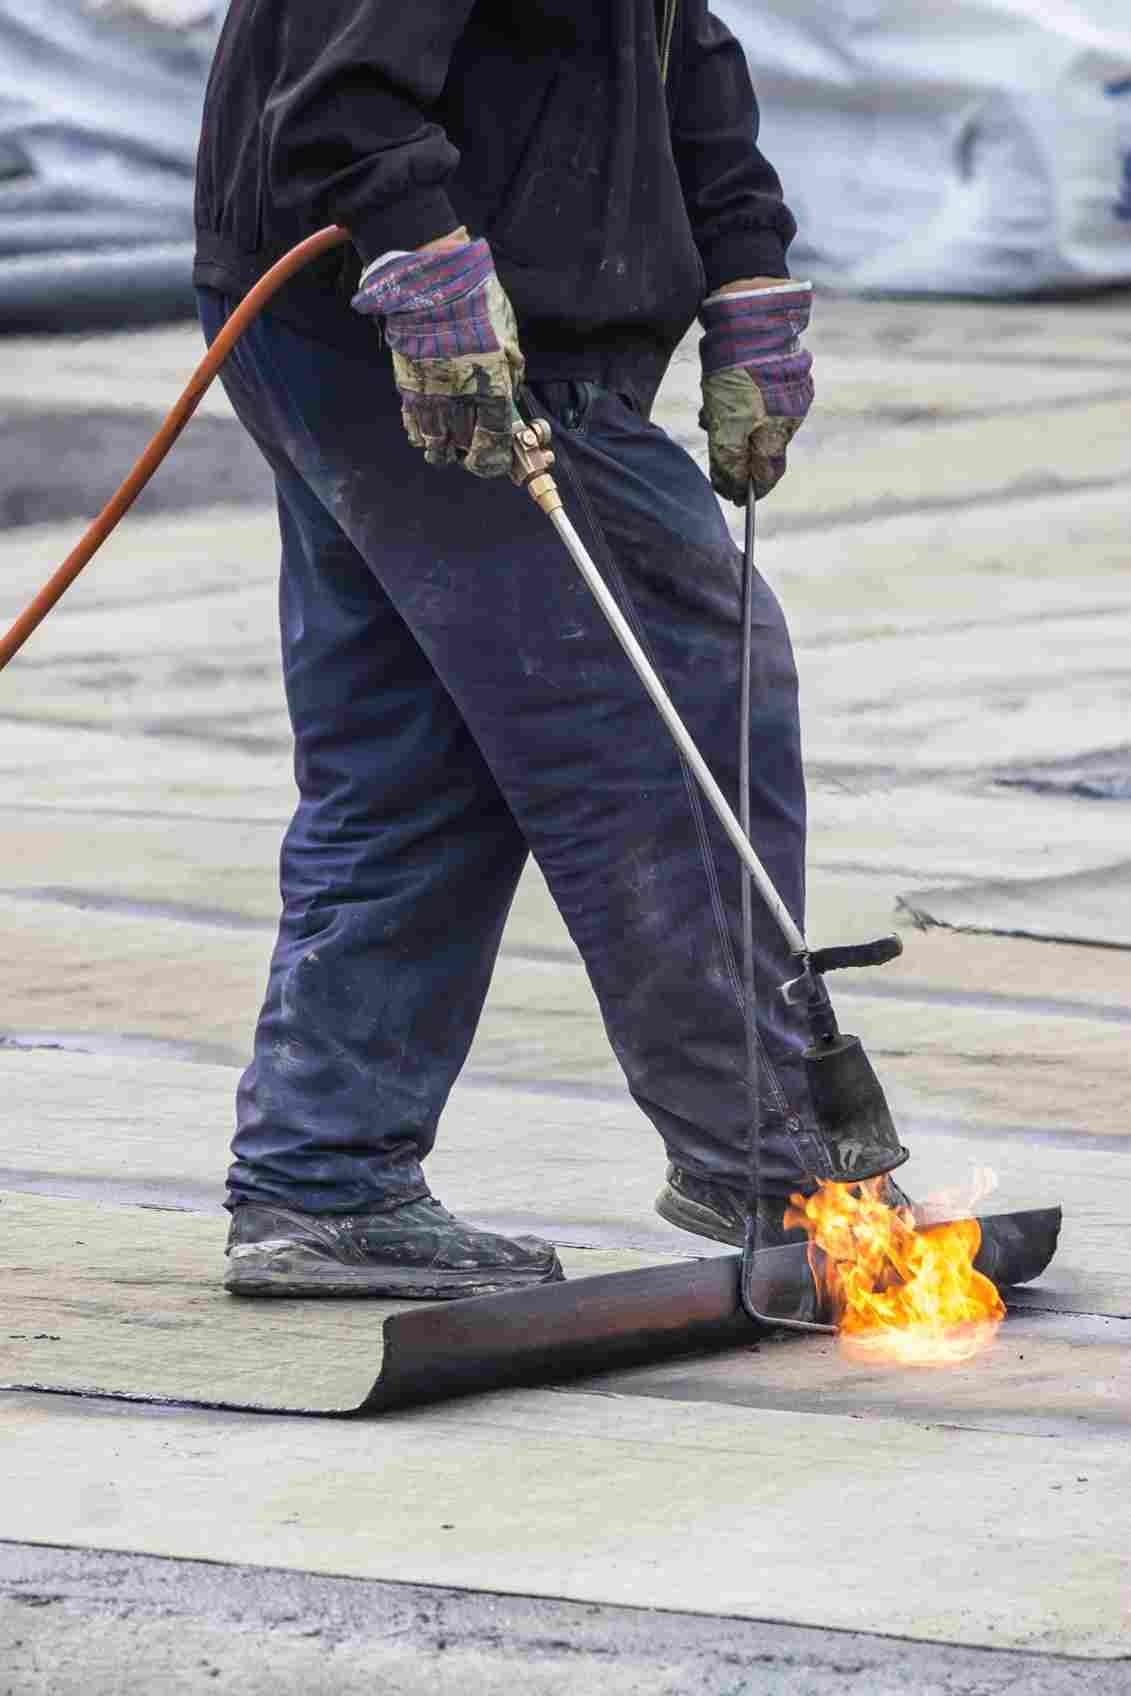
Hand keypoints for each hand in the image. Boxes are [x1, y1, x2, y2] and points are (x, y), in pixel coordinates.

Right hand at [352, 236, 523, 478]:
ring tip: (449, 447)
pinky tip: (427, 432)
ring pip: (435, 445)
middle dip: (471, 454)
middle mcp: (460, 398)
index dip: (495, 459)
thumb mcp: (507, 334)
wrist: (429, 278)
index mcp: (491, 386)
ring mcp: (430, 394)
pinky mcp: (406, 386)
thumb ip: (510, 371)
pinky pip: (412, 425)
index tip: (495, 462)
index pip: (494, 440)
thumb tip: (509, 395)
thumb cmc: (475, 300)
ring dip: (444, 451)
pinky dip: (421, 435)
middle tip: (474, 450)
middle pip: (465, 446)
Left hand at [698, 281, 813, 504]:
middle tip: (717, 456)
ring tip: (709, 416)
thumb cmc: (735, 370)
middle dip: (738, 458)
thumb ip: (730, 459)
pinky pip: (759, 404)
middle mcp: (789, 416)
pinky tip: (718, 397)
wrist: (749, 315)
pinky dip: (739, 408)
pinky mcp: (782, 376)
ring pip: (757, 427)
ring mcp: (789, 395)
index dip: (749, 488)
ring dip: (733, 430)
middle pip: (763, 454)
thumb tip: (735, 489)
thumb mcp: (726, 420)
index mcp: (779, 430)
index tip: (732, 495)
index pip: (767, 474)